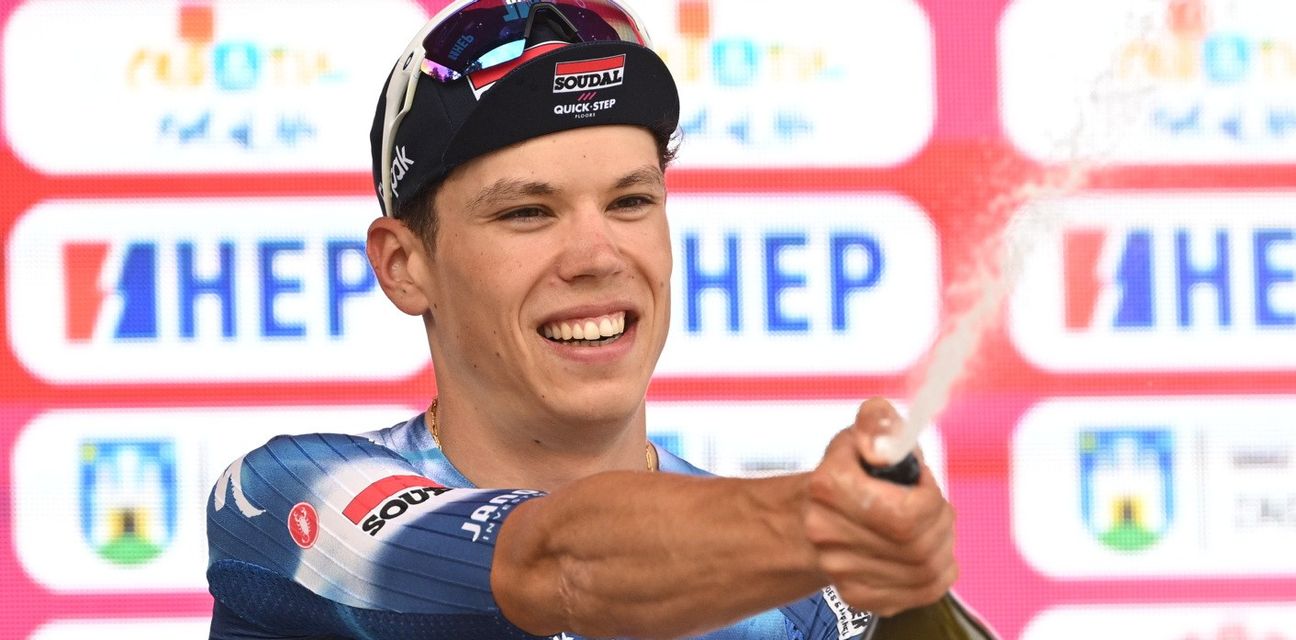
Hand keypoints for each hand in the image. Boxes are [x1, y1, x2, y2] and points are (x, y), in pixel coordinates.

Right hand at [803, 397, 957, 615]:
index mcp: (829, 487)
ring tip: (930, 524)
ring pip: (926, 570)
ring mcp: (841, 571)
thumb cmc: (848, 472)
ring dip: (943, 544)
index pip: (907, 514)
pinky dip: (939, 571)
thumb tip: (882, 449)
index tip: (922, 480)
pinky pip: (923, 591)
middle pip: (918, 544)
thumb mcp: (863, 431)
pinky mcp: (858, 596)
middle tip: (932, 503)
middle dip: (941, 520)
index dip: (931, 497)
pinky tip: (928, 550)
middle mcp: (828, 534)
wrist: (814, 518)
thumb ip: (878, 422)